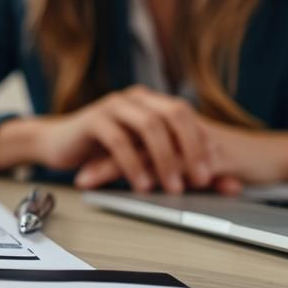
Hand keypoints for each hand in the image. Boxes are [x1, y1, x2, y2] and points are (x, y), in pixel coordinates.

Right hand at [28, 86, 218, 193]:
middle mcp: (136, 99)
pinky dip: (133, 165)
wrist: (57, 143)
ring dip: (165, 159)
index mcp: (152, 102)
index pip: (187, 115)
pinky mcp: (93, 120)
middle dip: (191, 149)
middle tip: (201, 180)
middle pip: (174, 114)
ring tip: (173, 188)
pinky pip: (119, 141)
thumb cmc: (102, 152)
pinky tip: (141, 185)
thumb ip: (181, 168)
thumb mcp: (145, 159)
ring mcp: (114, 106)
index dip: (203, 142)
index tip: (216, 173)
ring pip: (149, 127)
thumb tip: (231, 186)